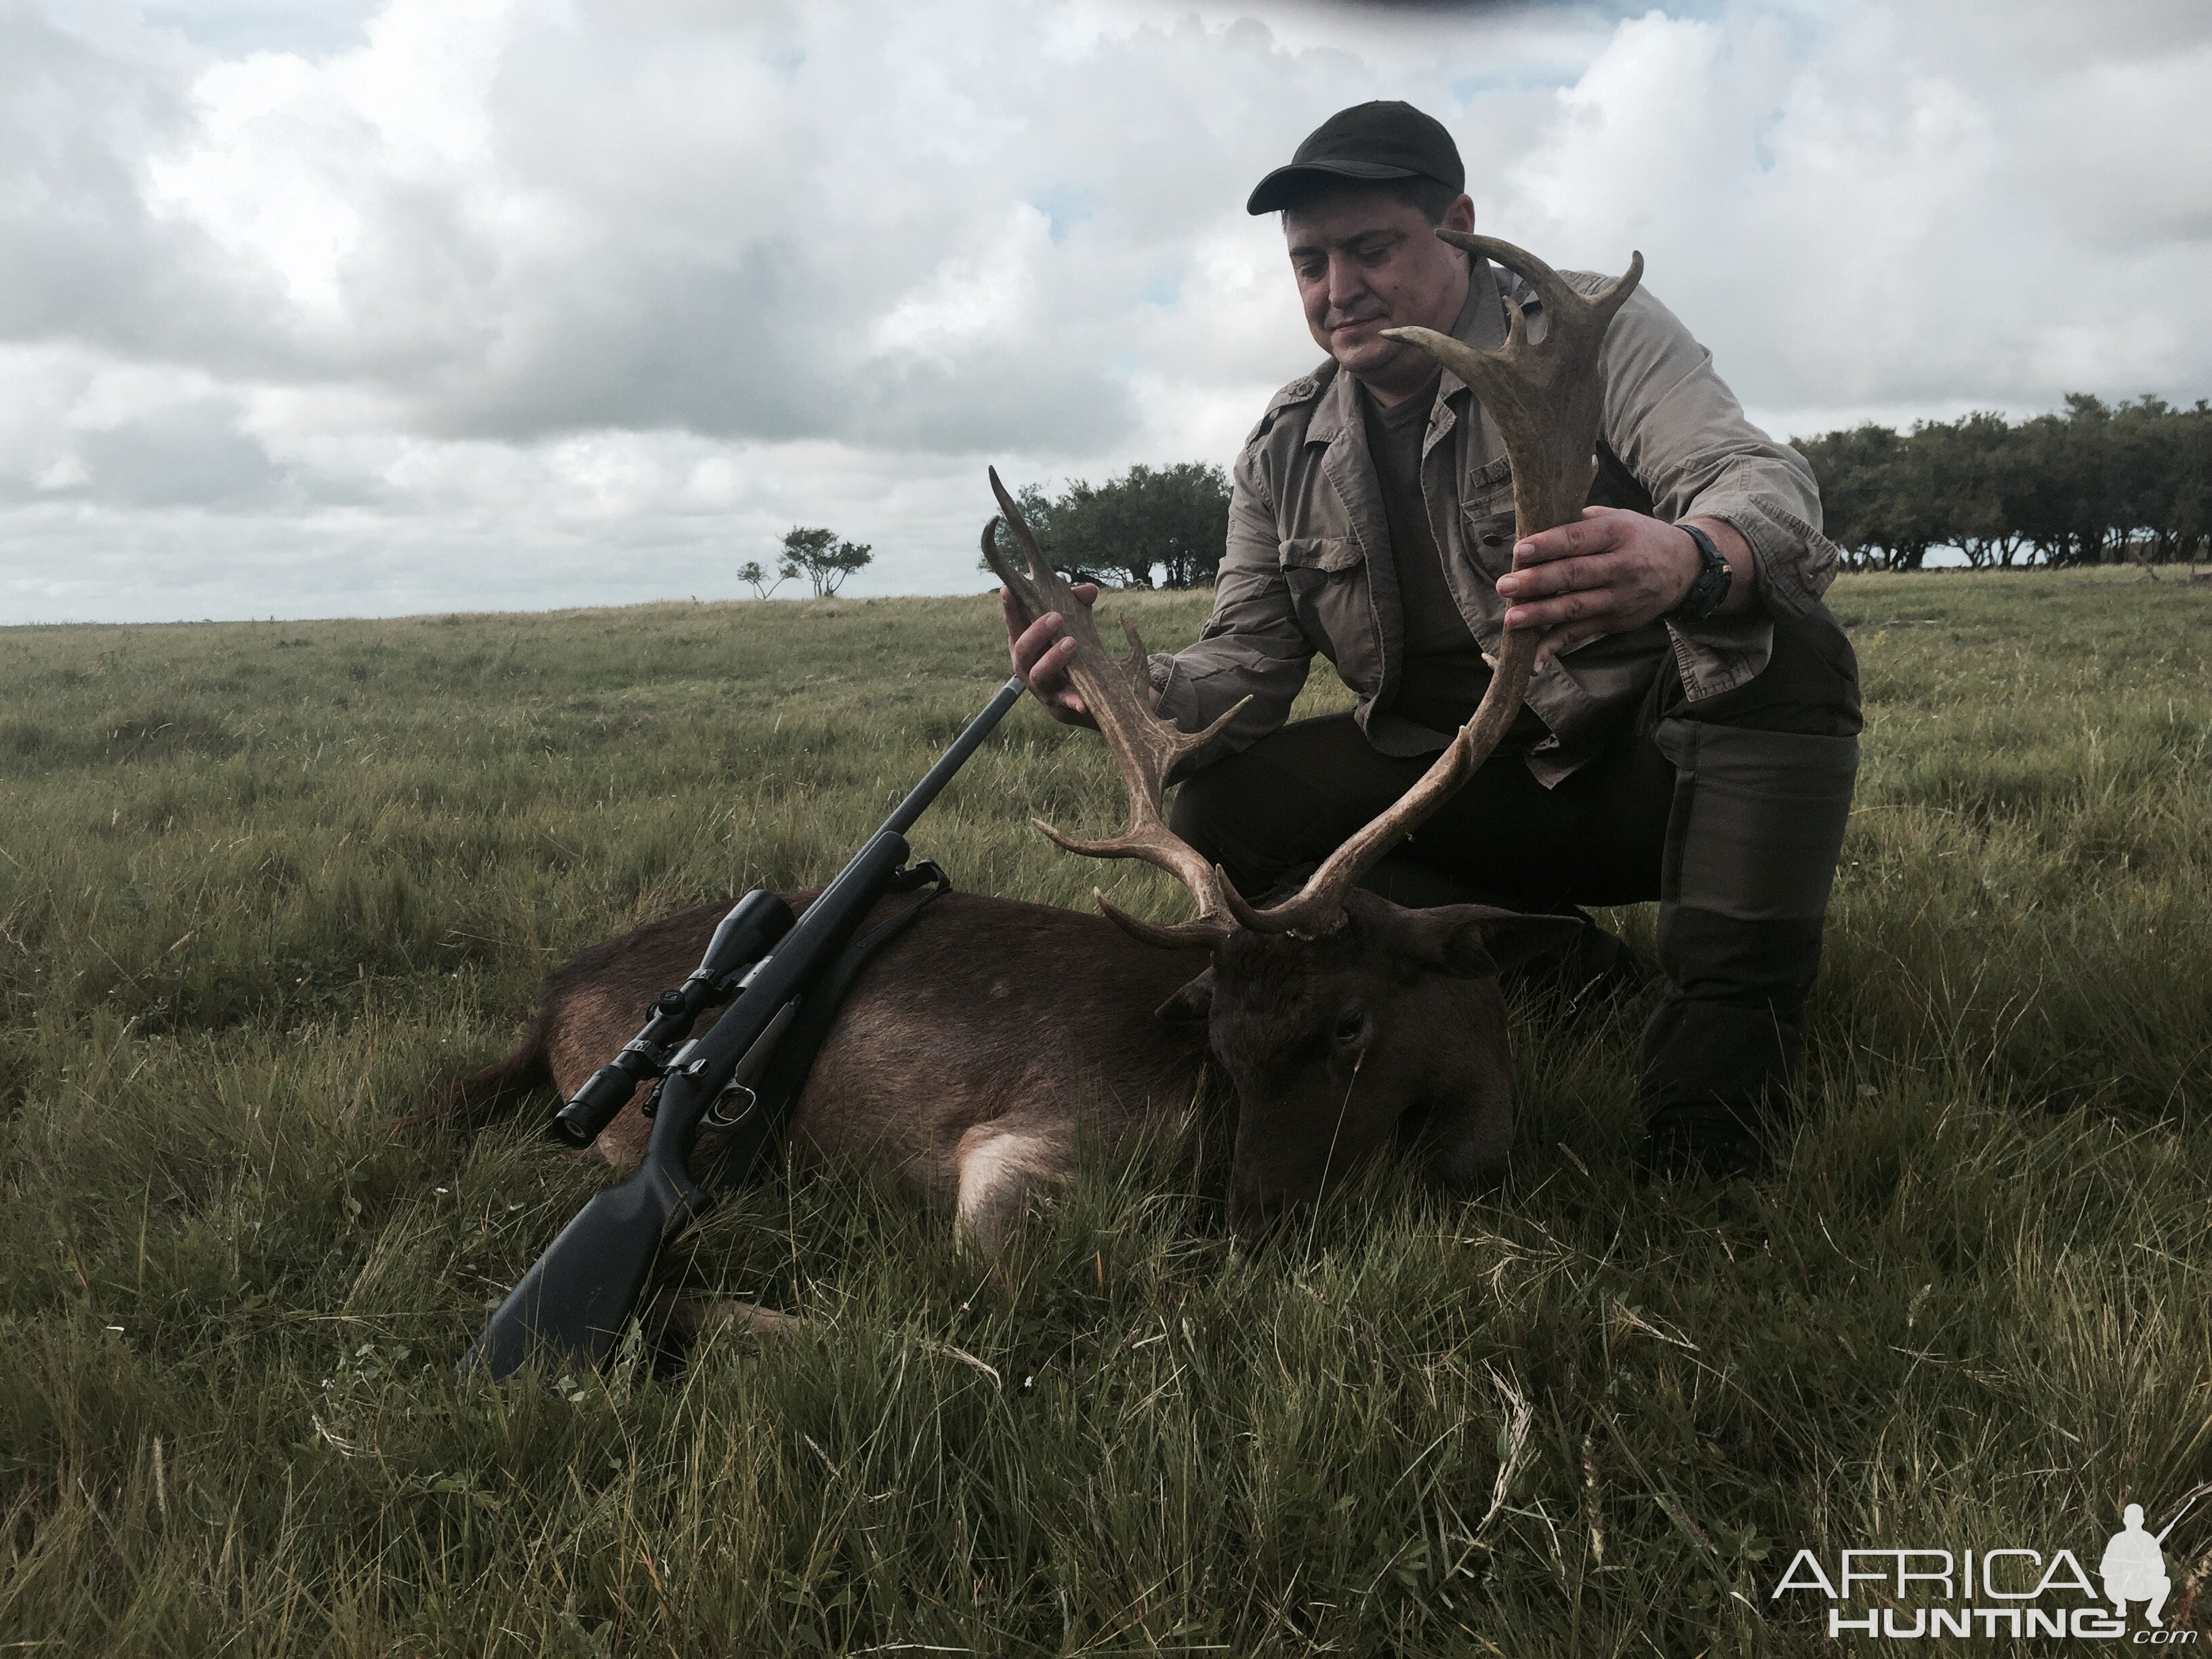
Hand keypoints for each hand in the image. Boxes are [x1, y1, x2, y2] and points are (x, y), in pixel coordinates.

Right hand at [1002, 583, 1099, 728]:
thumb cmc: (1070, 654)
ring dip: (1053, 658)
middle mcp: (1026, 665)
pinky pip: (1065, 702)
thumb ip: (1077, 606)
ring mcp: (1040, 686)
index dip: (1010, 607)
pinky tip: (1083, 703)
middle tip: (1056, 616)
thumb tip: (1089, 590)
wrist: (1081, 697)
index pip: (1014, 623)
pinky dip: (1073, 701)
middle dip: (1037, 632)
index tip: (1009, 590)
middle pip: (1023, 649)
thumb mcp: (1072, 627)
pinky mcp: (1059, 704)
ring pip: (1039, 674)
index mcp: (1024, 643)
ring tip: (1071, 642)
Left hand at [1494, 507, 1744, 667]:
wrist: (1687, 568)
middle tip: (1505, 585)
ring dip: (1541, 615)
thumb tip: (1537, 523)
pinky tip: (1534, 661)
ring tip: (1512, 618)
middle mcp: (1620, 567)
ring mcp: (1619, 598)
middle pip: (1574, 575)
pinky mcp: (1614, 622)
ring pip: (1575, 607)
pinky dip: (1555, 648)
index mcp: (1617, 534)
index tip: (1519, 551)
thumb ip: (1582, 520)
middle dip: (1537, 582)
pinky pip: (1580, 635)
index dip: (1548, 545)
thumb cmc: (1641, 538)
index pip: (1578, 539)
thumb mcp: (1620, 518)